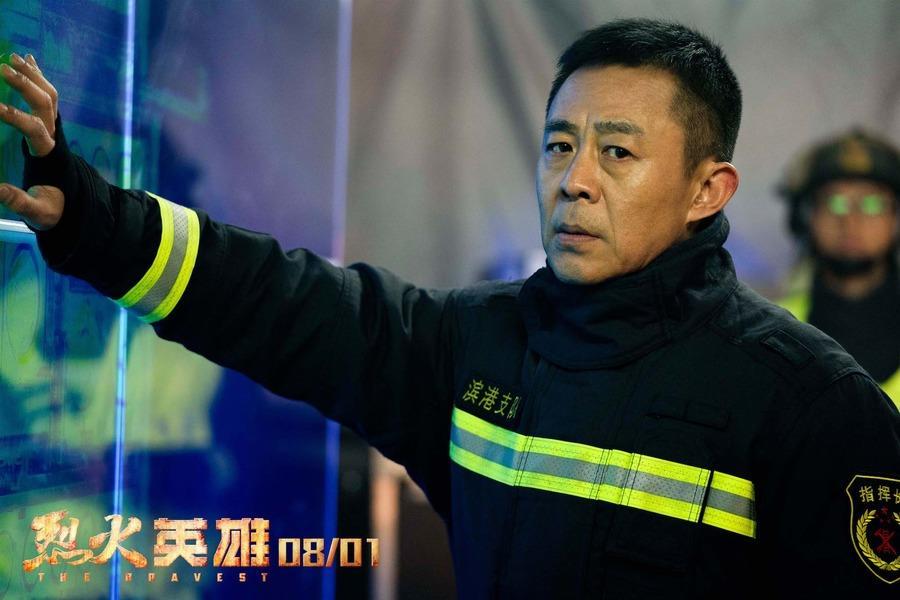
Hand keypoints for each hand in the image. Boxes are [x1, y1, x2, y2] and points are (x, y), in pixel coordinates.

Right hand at [0, 53, 63, 229]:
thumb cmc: (52, 208)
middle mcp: (55, 137)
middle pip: (46, 105)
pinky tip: (26, 58)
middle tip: (1, 69)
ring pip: (50, 96)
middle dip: (26, 85)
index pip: (36, 130)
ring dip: (33, 75)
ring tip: (11, 57)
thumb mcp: (37, 211)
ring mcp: (55, 129)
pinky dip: (38, 76)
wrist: (71, 202)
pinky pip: (48, 96)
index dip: (17, 118)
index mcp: (50, 155)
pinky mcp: (51, 125)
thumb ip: (17, 200)